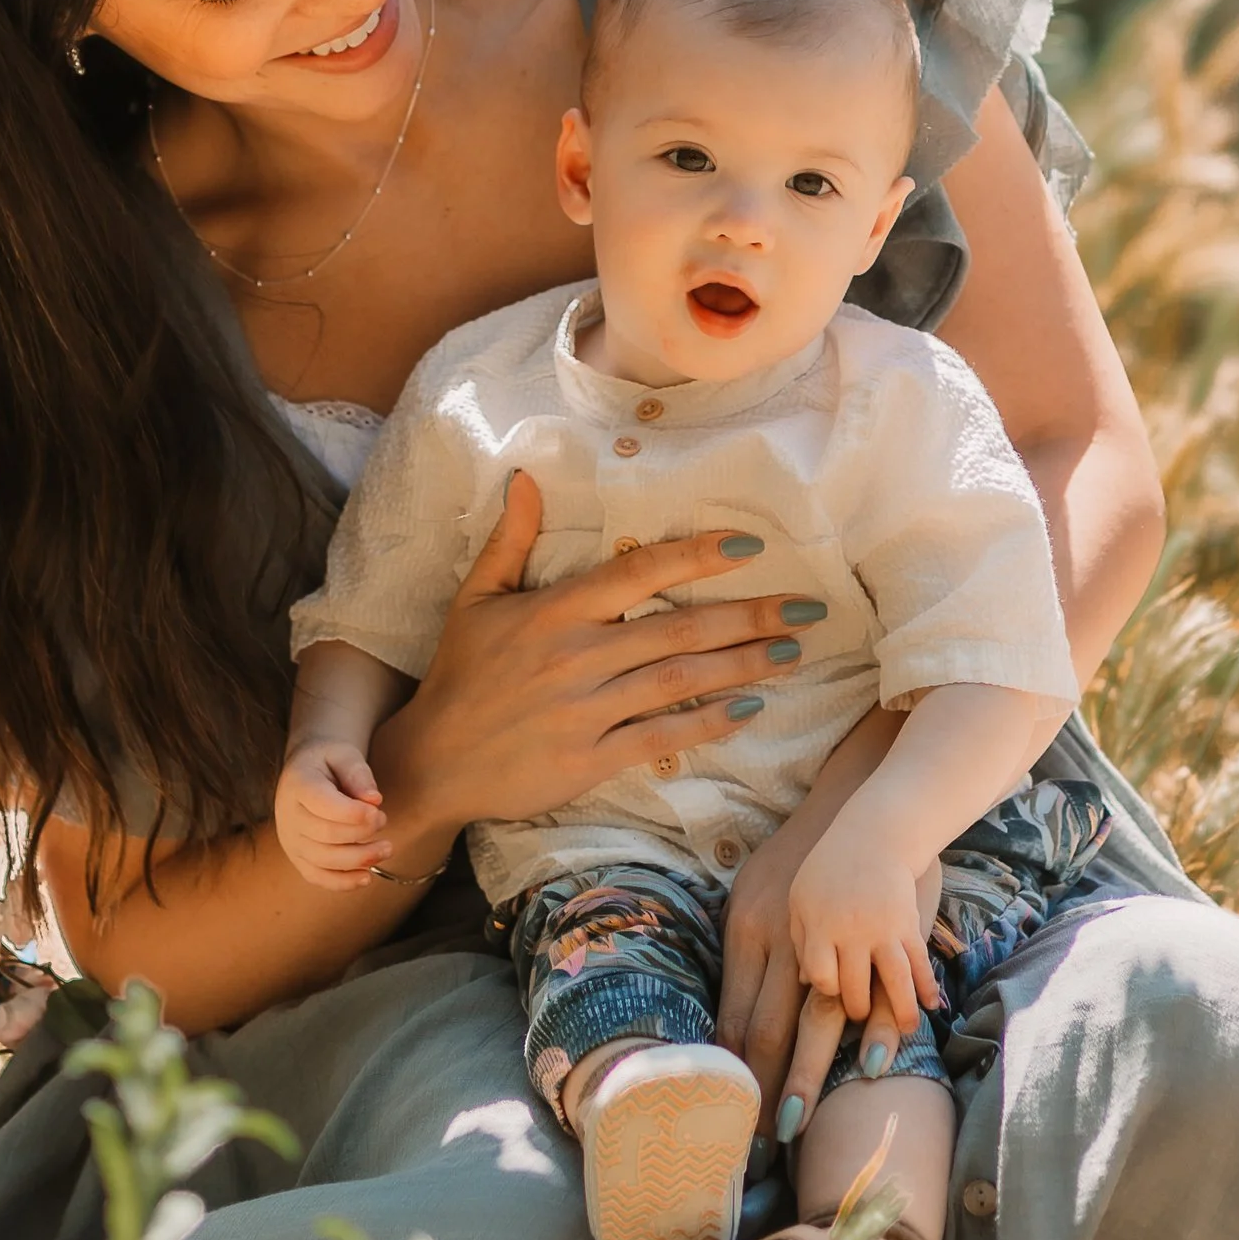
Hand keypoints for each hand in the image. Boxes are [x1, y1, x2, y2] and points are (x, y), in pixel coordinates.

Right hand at [276, 738, 392, 890]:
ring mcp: (290, 840)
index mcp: (297, 784)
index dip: (353, 814)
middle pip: (326, 835)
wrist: (305, 770)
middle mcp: (287, 815)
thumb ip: (358, 774)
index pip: (323, 805)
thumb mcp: (343, 754)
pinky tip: (366, 877)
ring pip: (323, 860)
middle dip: (361, 833)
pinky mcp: (297, 857)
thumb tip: (374, 800)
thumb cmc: (328, 760)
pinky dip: (342, 882)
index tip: (379, 812)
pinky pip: (317, 877)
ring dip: (359, 859)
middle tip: (384, 820)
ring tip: (386, 849)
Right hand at [376, 472, 809, 843]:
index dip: (698, 554)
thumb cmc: (458, 676)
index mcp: (555, 611)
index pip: (640, 571)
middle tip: (807, 609)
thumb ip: (510, 540)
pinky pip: (662, 737)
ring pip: (680, 681)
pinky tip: (748, 710)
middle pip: (679, 629)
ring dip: (743, 666)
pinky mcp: (590, 759)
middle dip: (750, 617)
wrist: (431, 763)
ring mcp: (586, 710)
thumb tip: (528, 476)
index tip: (751, 545)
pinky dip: (708, 723)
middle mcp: (578, 656)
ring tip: (791, 652)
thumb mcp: (476, 599)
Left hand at [719, 725, 932, 1124]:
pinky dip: (889, 1026)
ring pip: (829, 1018)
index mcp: (751, 931)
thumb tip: (725, 1028)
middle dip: (770, 1090)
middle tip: (769, 1141)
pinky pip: (888, 987)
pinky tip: (883, 1063)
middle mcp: (790, 940)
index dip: (735, 1072)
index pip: (735, 1018)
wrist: (858, 809)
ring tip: (814, 1126)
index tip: (734, 1116)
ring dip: (819, 1075)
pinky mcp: (884, 933)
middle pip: (774, 1030)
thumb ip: (745, 959)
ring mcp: (838, 937)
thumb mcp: (755, 898)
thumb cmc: (800, 859)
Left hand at [786, 800, 944, 1041]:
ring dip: (901, 1013)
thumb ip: (801, 940)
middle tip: (861, 1013)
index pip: (821, 977)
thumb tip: (805, 983)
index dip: (828, 989)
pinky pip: (919, 963)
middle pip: (853, 989)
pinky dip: (927, 987)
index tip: (833, 988)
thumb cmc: (830, 867)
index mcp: (818, 924)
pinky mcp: (908, 923)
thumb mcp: (801, 897)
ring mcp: (882, 929)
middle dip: (857, 1009)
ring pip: (892, 984)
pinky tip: (932, 1005)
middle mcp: (850, 931)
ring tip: (906, 1031)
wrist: (875, 832)